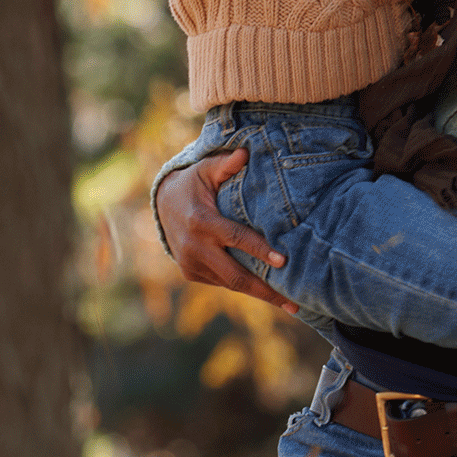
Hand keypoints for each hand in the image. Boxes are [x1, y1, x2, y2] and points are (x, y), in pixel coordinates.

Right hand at [154, 149, 298, 314]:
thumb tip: (245, 153)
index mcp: (201, 222)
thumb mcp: (206, 169)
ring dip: (259, 293)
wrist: (163, 204)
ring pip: (230, 284)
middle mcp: (195, 248)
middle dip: (265, 291)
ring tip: (289, 303)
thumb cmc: (194, 182)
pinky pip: (222, 282)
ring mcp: (191, 264)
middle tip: (294, 302)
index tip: (283, 261)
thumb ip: (225, 163)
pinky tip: (268, 291)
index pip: (236, 238)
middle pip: (235, 276)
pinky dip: (244, 286)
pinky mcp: (191, 273)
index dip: (260, 250)